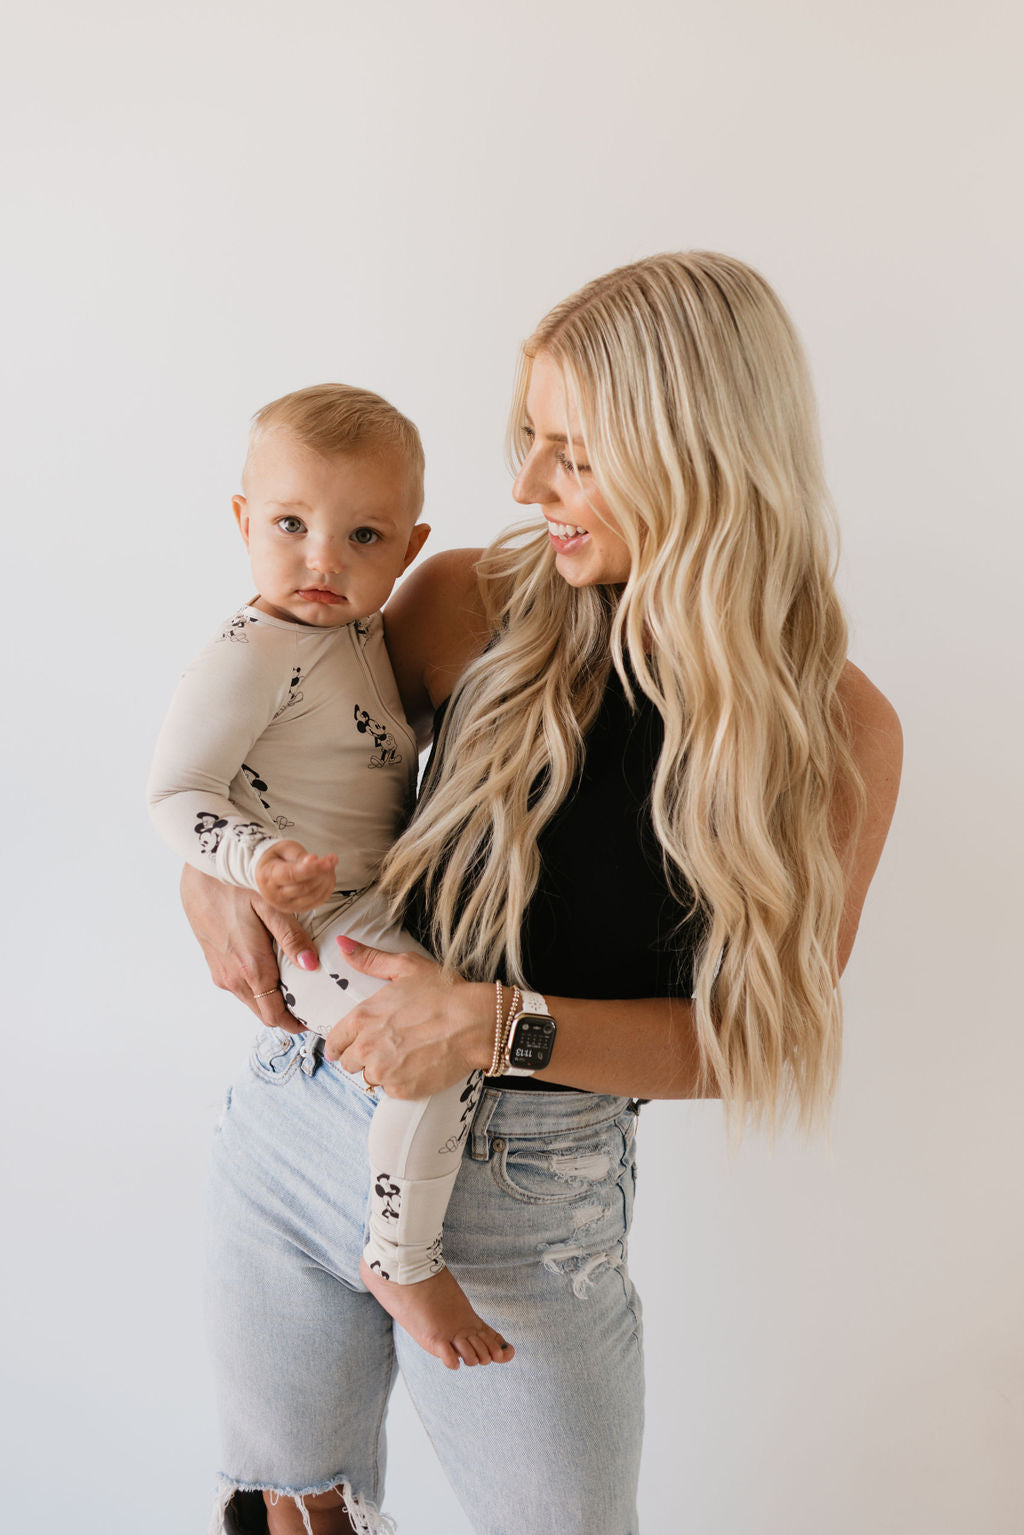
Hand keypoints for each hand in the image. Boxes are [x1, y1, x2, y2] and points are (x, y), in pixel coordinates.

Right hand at [180, 864, 318, 1033]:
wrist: (200, 872)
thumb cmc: (236, 884)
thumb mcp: (270, 906)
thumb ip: (292, 938)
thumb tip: (311, 965)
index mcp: (250, 968)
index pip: (274, 1015)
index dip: (294, 1024)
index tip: (312, 1022)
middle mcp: (232, 978)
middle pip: (262, 1013)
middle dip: (285, 1015)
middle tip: (308, 1007)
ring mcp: (220, 972)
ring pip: (250, 1001)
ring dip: (270, 1001)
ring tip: (294, 988)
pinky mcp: (214, 963)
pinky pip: (239, 986)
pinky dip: (256, 988)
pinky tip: (271, 969)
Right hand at [254, 840, 337, 910]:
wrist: (267, 872)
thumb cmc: (277, 858)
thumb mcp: (285, 849)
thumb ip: (299, 855)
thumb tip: (313, 860)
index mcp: (268, 876)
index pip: (292, 875)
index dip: (312, 869)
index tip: (327, 862)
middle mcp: (274, 895)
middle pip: (304, 888)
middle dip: (322, 873)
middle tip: (331, 859)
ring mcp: (286, 905)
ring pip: (313, 896)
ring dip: (327, 881)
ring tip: (330, 865)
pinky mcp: (297, 910)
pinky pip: (317, 902)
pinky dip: (328, 889)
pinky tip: (329, 876)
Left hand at [324, 937, 492, 1097]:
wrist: (475, 1023)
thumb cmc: (444, 993)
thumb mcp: (406, 967)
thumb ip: (370, 959)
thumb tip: (343, 945)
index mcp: (362, 1017)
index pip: (335, 1041)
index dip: (340, 1044)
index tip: (345, 1048)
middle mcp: (367, 1047)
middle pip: (349, 1063)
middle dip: (363, 1056)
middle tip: (386, 1048)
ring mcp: (383, 1071)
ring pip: (370, 1078)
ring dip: (382, 1070)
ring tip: (405, 1056)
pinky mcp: (401, 1090)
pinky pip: (391, 1091)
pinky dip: (401, 1082)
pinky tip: (417, 1067)